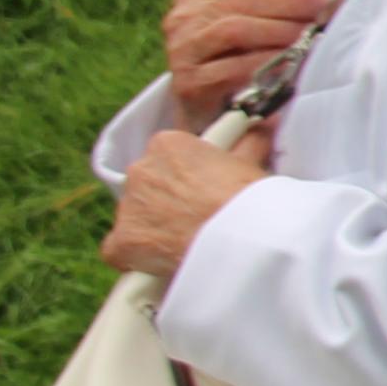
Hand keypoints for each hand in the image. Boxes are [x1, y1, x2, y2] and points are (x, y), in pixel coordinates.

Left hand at [103, 126, 269, 282]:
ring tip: (188, 241)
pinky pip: (121, 250)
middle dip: (168, 200)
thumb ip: (248, 143)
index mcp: (168, 144)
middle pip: (148, 186)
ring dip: (155, 227)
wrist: (243, 239)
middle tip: (198, 216)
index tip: (204, 190)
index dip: (188, 176)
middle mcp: (140, 170)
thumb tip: (265, 124)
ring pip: (136, 217)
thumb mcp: (252, 162)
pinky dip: (138, 258)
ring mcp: (128, 206)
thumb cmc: (251, 198)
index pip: (168, 157)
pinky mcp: (122, 242)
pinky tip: (164, 261)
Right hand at [163, 0, 330, 124]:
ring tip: (307, 37)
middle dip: (289, 3)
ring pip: (234, 29)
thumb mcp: (248, 24)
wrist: (207, 112)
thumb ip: (271, 4)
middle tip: (322, 11)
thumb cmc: (236, 60)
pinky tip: (288, 64)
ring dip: (279, 31)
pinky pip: (232, 68)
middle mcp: (183, 18)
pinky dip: (265, 63)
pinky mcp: (189, 83)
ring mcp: (182, 50)